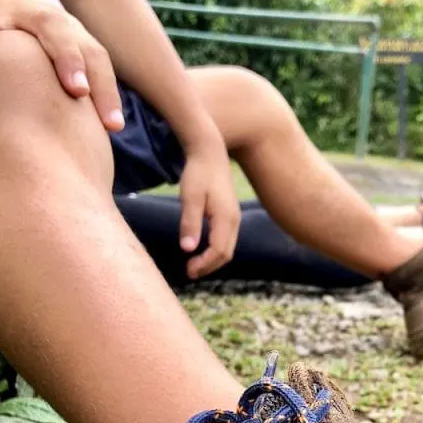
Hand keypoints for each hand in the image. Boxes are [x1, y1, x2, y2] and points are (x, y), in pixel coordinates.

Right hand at [0, 0, 122, 131]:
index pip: (96, 61)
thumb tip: (80, 139)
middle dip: (86, 69)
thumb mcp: (42, 55)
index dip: (107, 92)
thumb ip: (61, 86)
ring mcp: (17, 9)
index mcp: (68, 34)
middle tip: (86, 96)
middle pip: (77, 41)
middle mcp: (49, 19)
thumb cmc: (14, 34)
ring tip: (69, 87)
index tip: (114, 127)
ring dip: (61, 54)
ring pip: (44, 26)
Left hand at [179, 139, 240, 277]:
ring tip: (194, 265)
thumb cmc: (197, 172)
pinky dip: (215, 250)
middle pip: (226, 254)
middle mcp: (234, 220)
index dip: (204, 265)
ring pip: (227, 248)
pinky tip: (201, 249)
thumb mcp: (189, 197)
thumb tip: (188, 249)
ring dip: (212, 259)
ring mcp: (234, 217)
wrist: (209, 151)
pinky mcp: (230, 214)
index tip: (188, 270)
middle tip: (189, 272)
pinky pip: (226, 239)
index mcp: (226, 218)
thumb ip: (190, 223)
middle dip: (209, 266)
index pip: (218, 251)